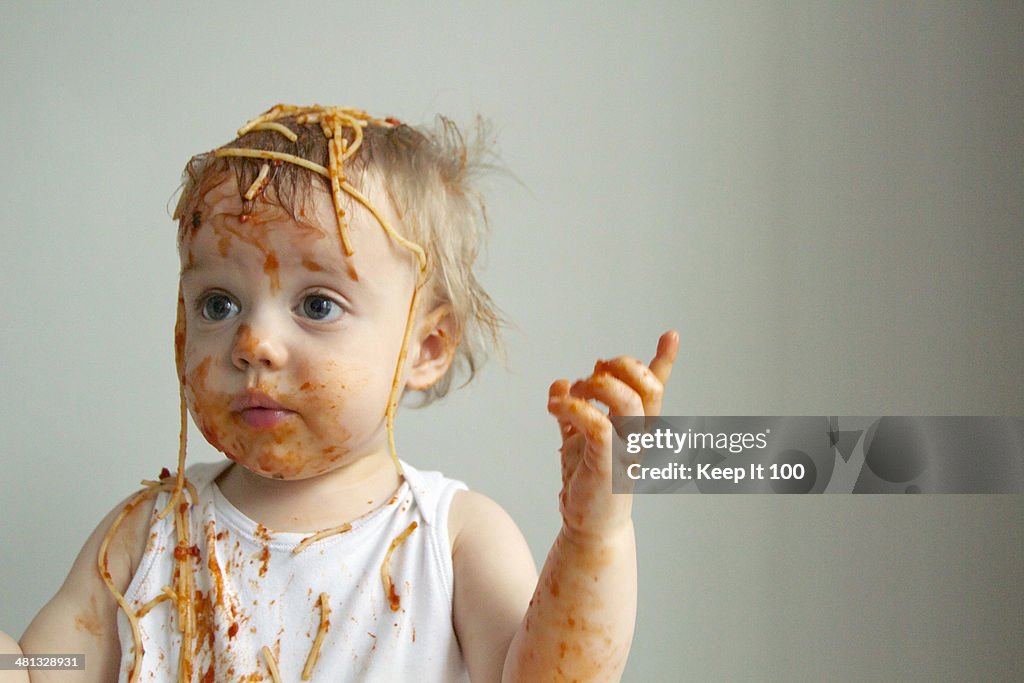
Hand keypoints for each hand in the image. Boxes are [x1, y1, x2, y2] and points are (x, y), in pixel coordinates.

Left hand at [546, 331, 677, 541]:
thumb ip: (574, 408)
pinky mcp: (608, 464)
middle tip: (589, 375)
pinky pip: (598, 425)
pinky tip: (556, 408)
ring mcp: (627, 449)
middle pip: (647, 385)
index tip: (671, 335)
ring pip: (628, 400)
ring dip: (595, 385)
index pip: (657, 387)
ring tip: (569, 394)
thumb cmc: (587, 481)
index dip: (665, 360)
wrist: (588, 525)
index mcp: (638, 424)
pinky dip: (576, 409)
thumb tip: (562, 381)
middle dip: (619, 367)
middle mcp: (640, 433)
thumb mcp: (579, 436)